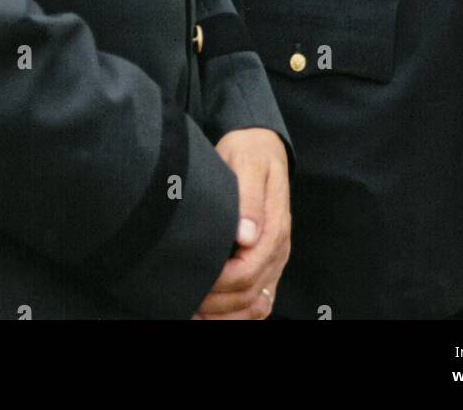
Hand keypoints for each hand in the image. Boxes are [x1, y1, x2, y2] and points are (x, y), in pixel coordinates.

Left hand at [194, 128, 290, 319]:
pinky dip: (239, 314)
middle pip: (249, 292)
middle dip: (216, 303)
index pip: (248, 270)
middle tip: (183, 300)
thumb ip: (249, 197)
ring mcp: (275, 258)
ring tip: (195, 313)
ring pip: (256, 303)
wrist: (262, 147)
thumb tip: (247, 236)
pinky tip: (213, 314)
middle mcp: (279, 248)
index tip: (192, 280)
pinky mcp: (268, 262)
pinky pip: (260, 301)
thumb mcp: (247, 163)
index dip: (219, 282)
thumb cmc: (250, 153)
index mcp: (275, 226)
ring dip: (227, 314)